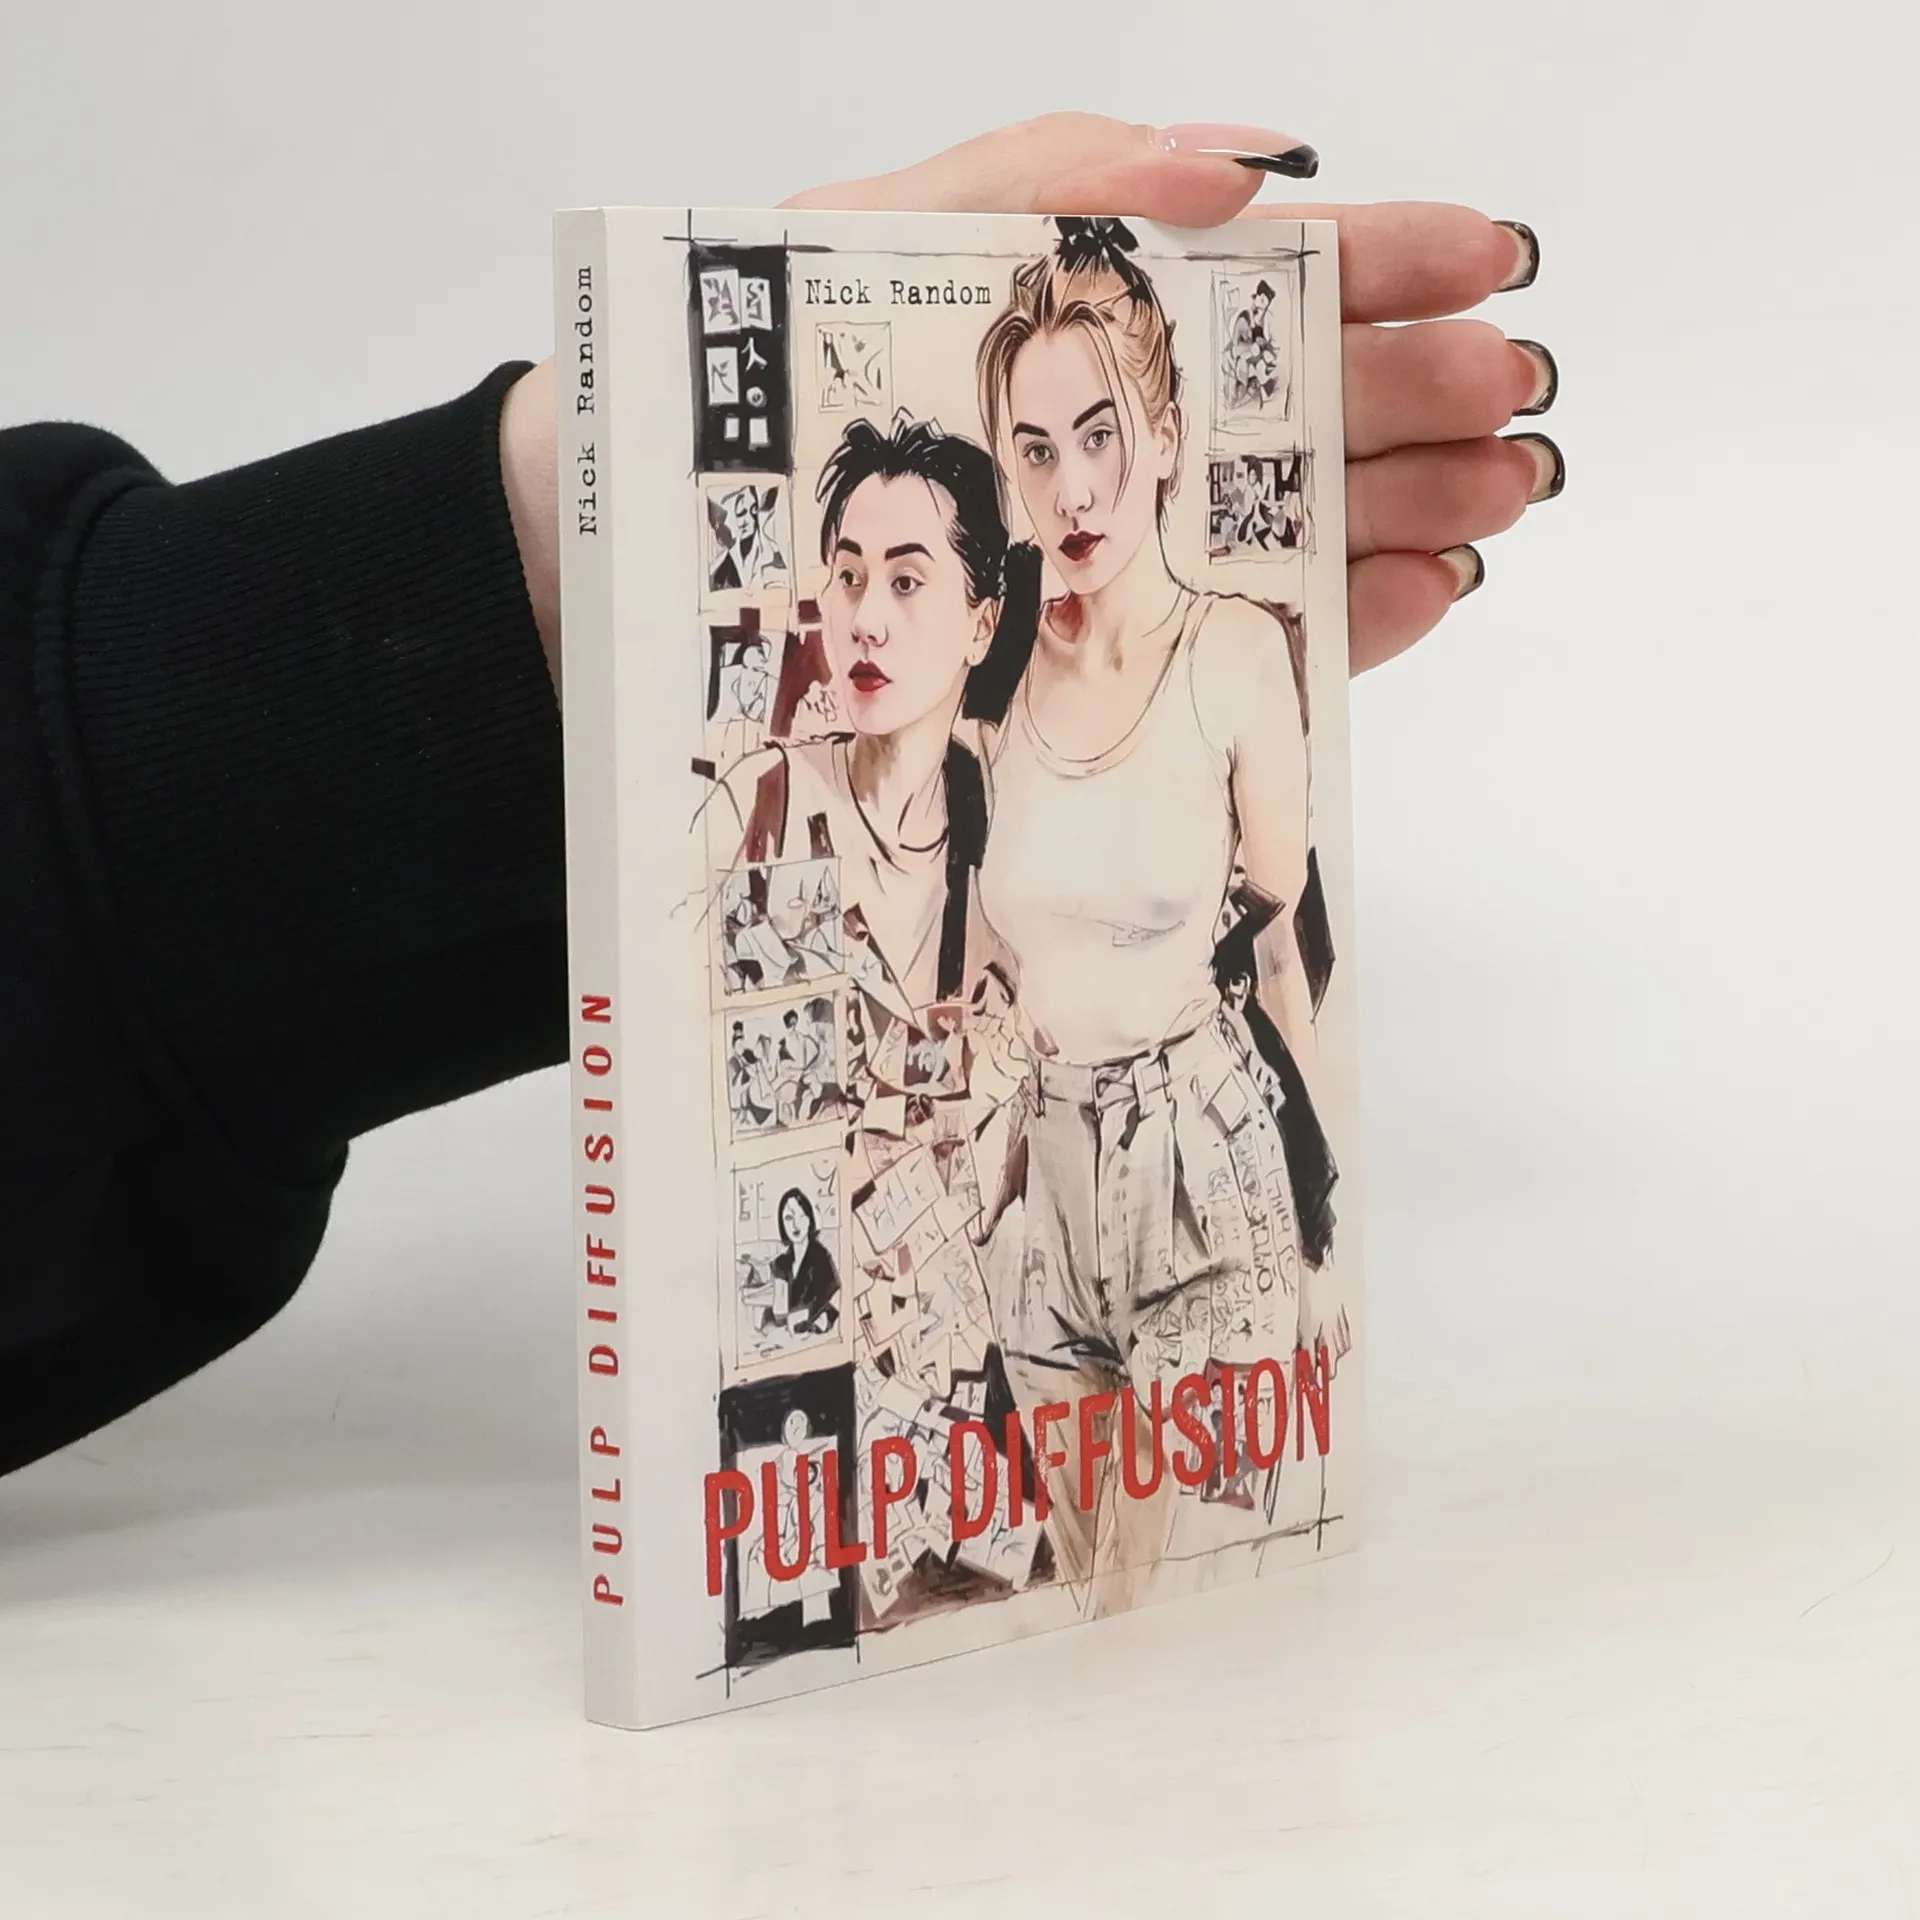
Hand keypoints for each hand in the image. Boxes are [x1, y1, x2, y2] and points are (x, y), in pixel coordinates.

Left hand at [784, 113, 1559, 676]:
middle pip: (1302, 401)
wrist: (674, 540)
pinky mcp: (1113, 652)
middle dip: (1414, 386)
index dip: (1375, 257)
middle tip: (1505, 384)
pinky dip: (1349, 614)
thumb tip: (1243, 161)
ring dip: (1409, 502)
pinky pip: (1250, 632)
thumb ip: (1052, 175)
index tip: (1478, 254)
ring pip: (1300, 518)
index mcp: (1084, 305)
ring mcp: (1127, 541)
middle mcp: (1124, 425)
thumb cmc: (764, 373)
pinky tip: (1425, 584)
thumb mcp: (879, 233)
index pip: (1259, 273)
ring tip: (1499, 488)